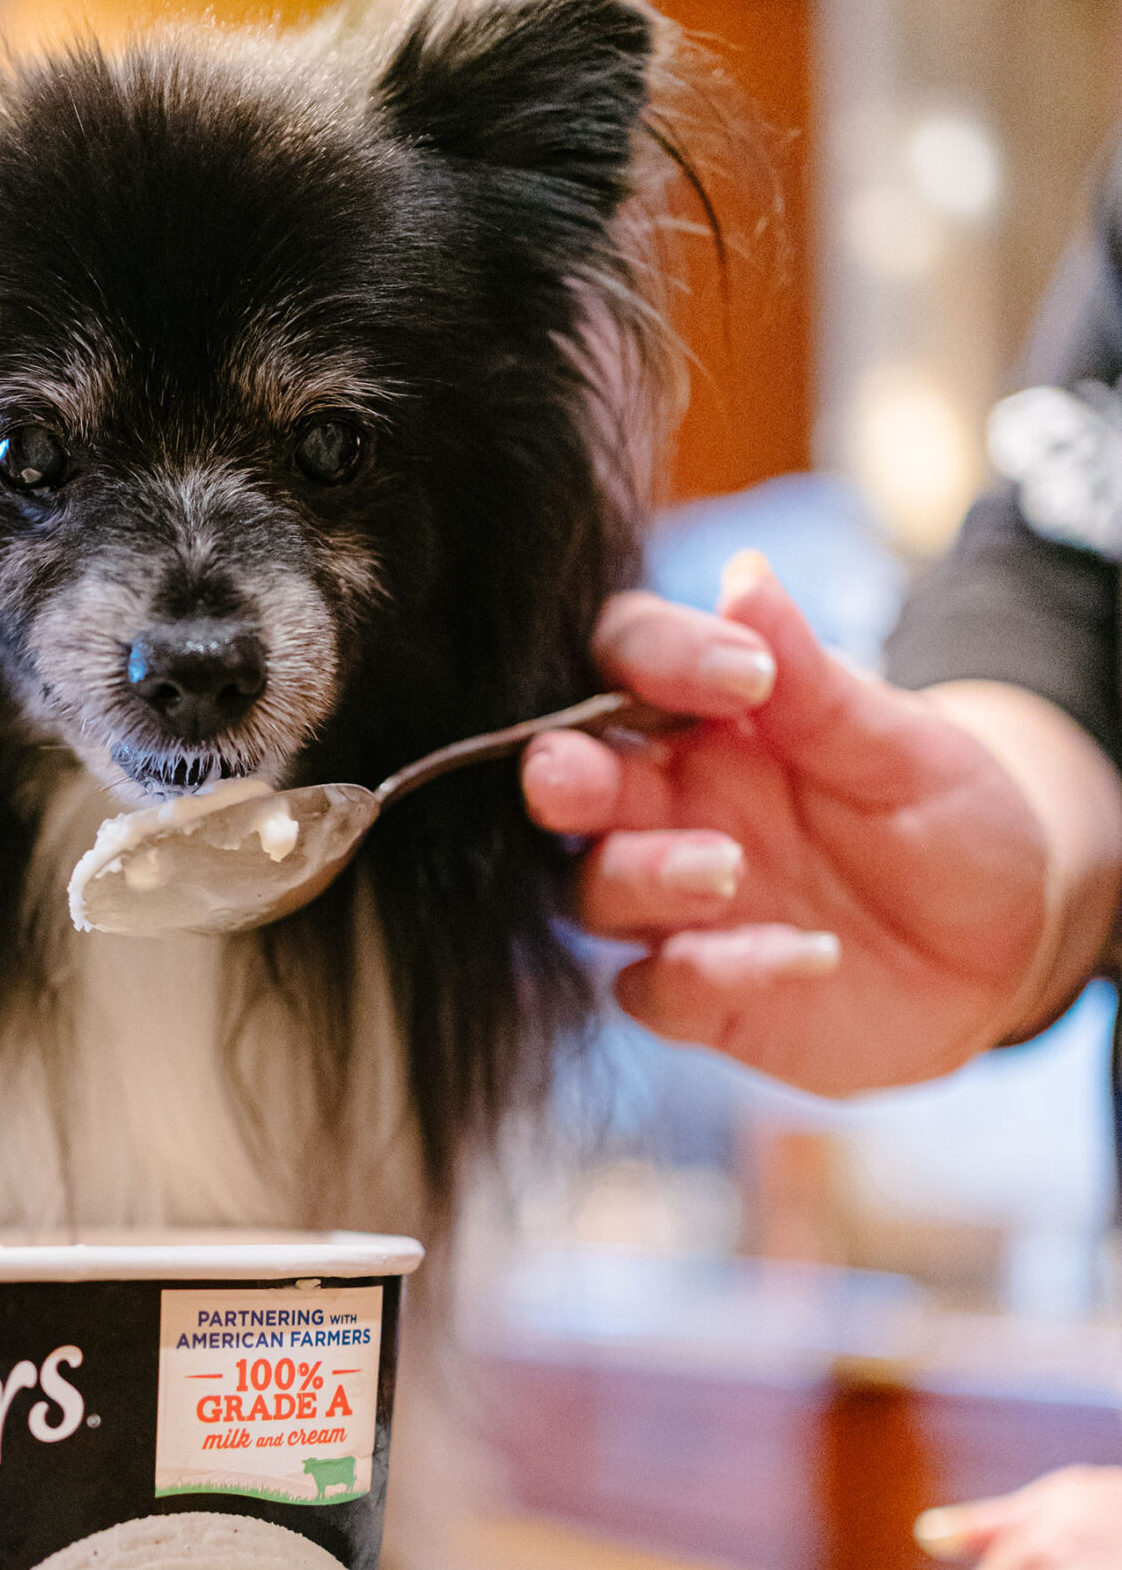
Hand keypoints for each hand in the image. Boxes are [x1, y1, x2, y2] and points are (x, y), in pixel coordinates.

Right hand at [523, 554, 1117, 1095]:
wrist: (1007, 944)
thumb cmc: (947, 820)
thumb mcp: (905, 745)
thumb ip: (814, 680)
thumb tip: (744, 576)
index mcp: (707, 719)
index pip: (629, 659)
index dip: (656, 657)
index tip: (743, 675)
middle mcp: (671, 806)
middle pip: (572, 780)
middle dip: (561, 775)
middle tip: (569, 774)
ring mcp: (676, 905)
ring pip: (595, 888)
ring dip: (644, 874)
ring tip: (726, 868)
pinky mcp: (700, 993)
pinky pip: (660, 989)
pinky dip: (712, 975)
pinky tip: (806, 955)